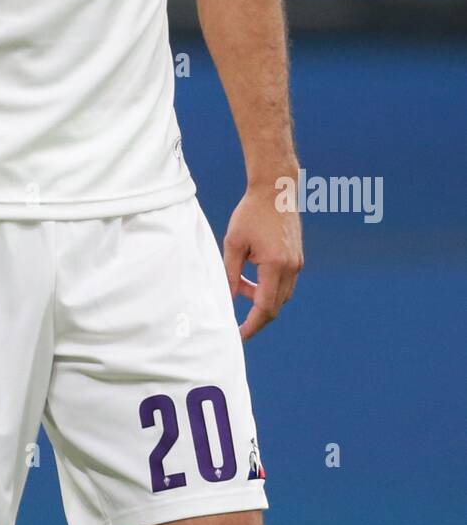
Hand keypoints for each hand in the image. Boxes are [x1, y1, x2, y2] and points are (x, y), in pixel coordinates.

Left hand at [222, 180, 303, 340]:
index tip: (239, 335)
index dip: (252, 325)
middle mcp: (291, 268)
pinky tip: (251, 273)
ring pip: (281, 295)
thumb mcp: (234, 243)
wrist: (276, 189)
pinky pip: (284, 283)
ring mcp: (297, 263)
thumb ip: (230, 273)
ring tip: (239, 282)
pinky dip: (268, 286)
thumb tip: (227, 298)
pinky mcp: (297, 258)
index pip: (265, 307)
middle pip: (275, 306)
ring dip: (260, 298)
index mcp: (276, 265)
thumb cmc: (251, 212)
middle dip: (255, 314)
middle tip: (235, 317)